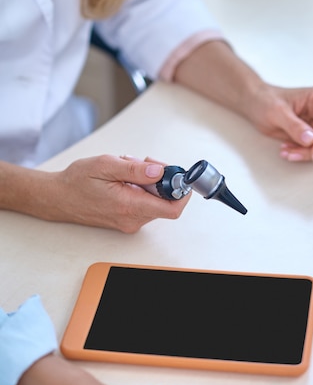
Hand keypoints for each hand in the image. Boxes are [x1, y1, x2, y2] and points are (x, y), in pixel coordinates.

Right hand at [50, 155, 190, 231]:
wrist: (58, 198)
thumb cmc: (77, 182)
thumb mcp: (106, 166)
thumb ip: (135, 170)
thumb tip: (159, 172)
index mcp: (130, 206)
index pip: (172, 208)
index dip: (182, 191)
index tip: (178, 175)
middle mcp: (133, 219)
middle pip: (166, 201)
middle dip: (162, 179)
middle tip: (145, 163)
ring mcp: (131, 222)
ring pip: (156, 201)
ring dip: (150, 182)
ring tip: (128, 169)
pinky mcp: (127, 220)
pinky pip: (145, 203)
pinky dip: (142, 188)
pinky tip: (125, 179)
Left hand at [244, 82, 312, 161]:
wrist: (255, 103)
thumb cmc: (265, 100)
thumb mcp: (277, 112)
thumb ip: (294, 126)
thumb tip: (311, 140)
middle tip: (294, 154)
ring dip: (306, 153)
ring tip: (286, 151)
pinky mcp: (311, 134)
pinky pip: (312, 149)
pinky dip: (301, 154)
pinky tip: (286, 149)